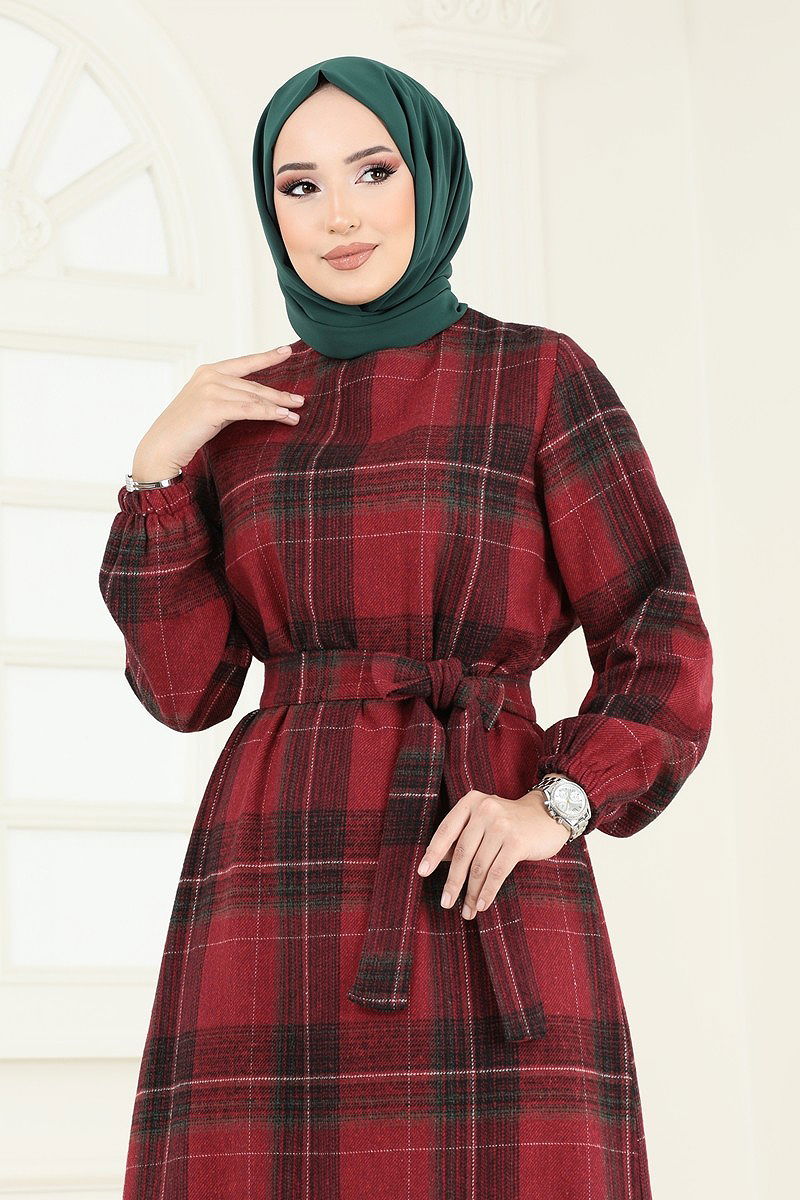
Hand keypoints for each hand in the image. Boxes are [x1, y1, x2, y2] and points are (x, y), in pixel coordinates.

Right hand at [130, 344, 306, 479]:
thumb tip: (259, 401)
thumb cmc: (187, 430)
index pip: (244, 363)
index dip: (267, 357)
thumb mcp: (211, 407)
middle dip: (279, 393)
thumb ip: (230, 398)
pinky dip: (267, 413)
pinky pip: (248, 410)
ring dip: (278, 406)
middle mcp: (209, 376)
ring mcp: (210, 390)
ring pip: (253, 397)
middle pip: (253, 385)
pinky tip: (283, 416)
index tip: (287, 351)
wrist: (163, 446)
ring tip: (296, 413)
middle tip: (300, 400)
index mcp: (208, 371)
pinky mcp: (212, 407)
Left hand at [416, 788, 570, 918]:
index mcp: (471, 802)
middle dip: (452, 881)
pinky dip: (487, 891)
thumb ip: (463, 835)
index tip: (422, 872)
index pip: (446, 830)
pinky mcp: (517, 842)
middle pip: (461, 853)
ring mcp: (501, 826)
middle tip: (446, 902)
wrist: (549, 815)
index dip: (433, 853)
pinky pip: (497, 873)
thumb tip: (438, 860)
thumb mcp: (484, 820)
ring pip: (479, 866)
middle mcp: (485, 810)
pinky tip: (482, 904)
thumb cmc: (511, 822)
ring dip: (471, 892)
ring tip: (467, 910)